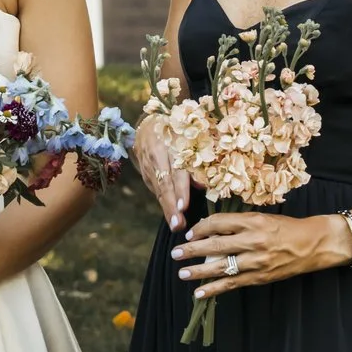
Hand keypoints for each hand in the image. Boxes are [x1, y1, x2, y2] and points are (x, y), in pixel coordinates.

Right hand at [133, 115, 192, 229]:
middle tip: (178, 224)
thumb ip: (197, 157)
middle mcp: (157, 156)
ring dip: (167, 209)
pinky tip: (171, 216)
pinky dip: (164, 203)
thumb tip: (204, 183)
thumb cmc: (176, 129)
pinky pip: (156, 189)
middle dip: (171, 206)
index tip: (184, 206)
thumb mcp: (188, 135)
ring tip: (176, 225)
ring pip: (159, 190)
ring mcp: (149, 166)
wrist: (148, 125)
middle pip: (165, 184)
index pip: (176, 170)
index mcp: (170, 144)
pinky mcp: (146, 174)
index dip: (180, 189)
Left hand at [170, 210, 349, 299]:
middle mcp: (253, 240)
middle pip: (215, 245)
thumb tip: (211, 231)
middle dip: (192, 250)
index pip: (218, 223)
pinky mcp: (260, 277)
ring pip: (221, 267)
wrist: (313, 244)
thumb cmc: (286, 228)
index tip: (190, 233)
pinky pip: (232, 284)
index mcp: (253, 221)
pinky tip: (199, 293)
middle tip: (175, 253)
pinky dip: (214, 289)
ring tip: (182, 273)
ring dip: (198, 271)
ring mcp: (256, 261)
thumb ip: (239, 224)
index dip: (201, 229)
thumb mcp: (263, 218)